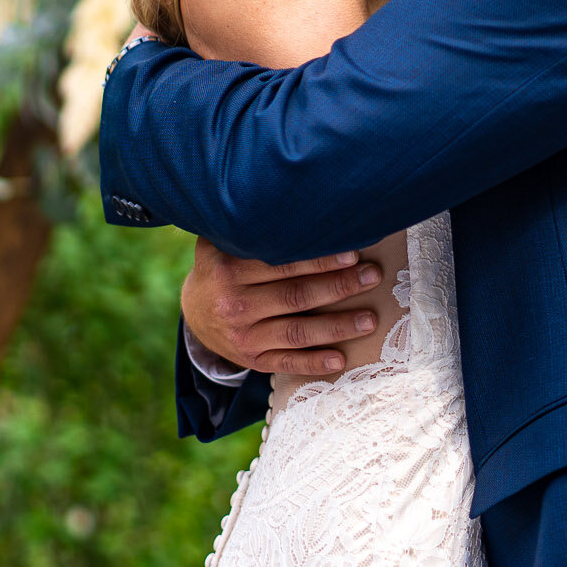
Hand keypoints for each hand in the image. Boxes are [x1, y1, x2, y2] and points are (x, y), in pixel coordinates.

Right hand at [180, 237, 382, 377]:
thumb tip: (291, 202)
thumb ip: (248, 227)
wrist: (194, 312)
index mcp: (228, 270)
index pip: (282, 264)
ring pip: (297, 332)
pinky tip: (340, 359)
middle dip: (338, 286)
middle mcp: (234, 304)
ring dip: (336, 326)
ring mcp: (243, 336)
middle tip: (372, 276)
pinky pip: (287, 363)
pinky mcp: (252, 360)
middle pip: (295, 296)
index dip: (319, 260)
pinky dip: (314, 364)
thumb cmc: (221, 267)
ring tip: (369, 319)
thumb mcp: (222, 243)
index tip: (352, 253)